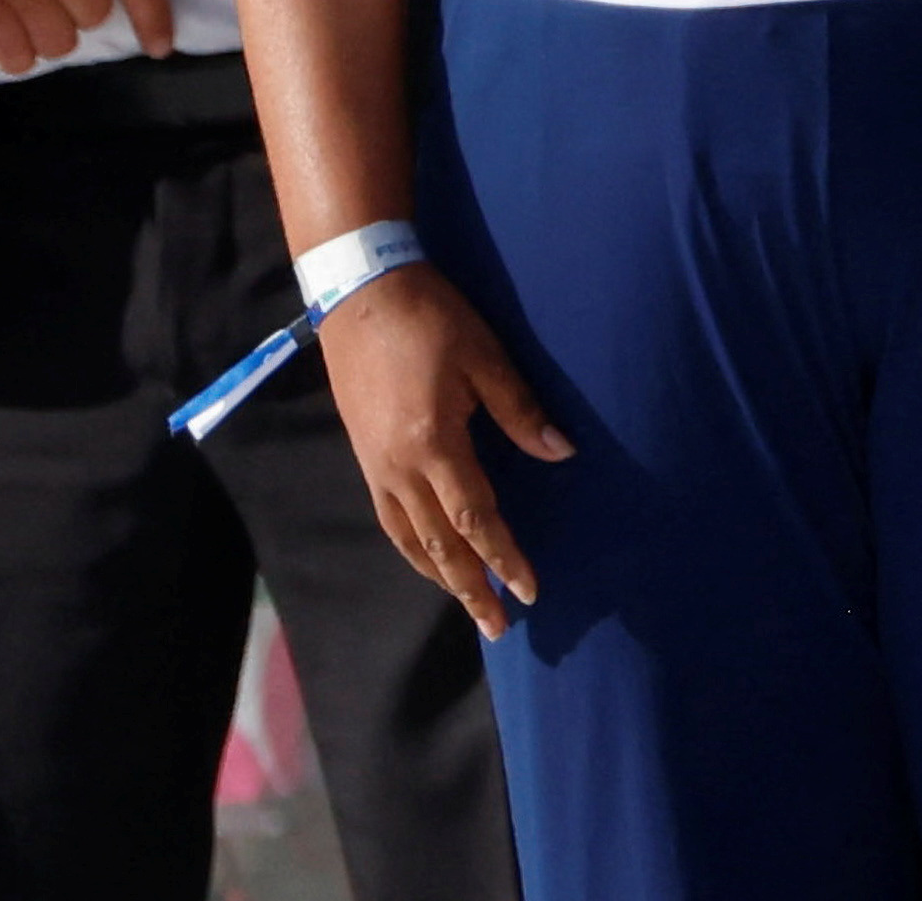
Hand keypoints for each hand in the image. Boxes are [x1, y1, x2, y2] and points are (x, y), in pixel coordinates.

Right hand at [317, 264, 571, 639]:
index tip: (530, 590)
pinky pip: (389, 518)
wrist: (361, 296)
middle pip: (439, 544)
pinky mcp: (364, 456)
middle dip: (470, 587)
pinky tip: (428, 556)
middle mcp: (398, 467)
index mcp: (433, 443)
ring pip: (408, 538)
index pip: (476, 518)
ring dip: (439, 575)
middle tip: (501, 624)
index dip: (503, 557)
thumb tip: (560, 453)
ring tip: (468, 601)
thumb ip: (521, 411)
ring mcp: (375, 465)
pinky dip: (412, 546)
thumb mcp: (487, 358)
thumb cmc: (431, 320)